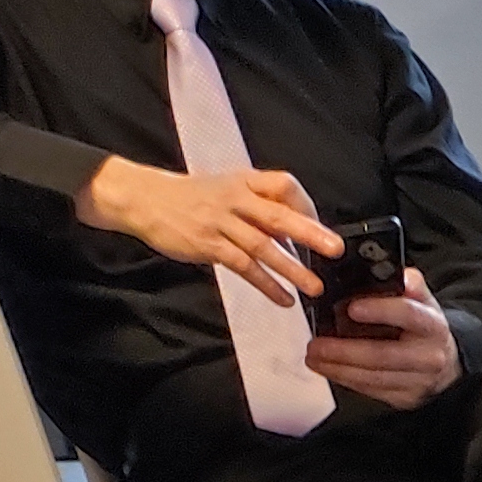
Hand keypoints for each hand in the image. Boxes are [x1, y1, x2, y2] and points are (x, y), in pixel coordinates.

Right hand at [73, 152, 335, 308]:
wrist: (146, 199)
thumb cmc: (193, 197)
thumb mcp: (228, 189)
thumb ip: (260, 207)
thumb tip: (295, 231)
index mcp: (244, 182)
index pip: (283, 185)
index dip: (305, 204)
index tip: (320, 224)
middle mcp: (235, 199)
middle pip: (278, 215)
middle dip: (309, 232)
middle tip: (335, 249)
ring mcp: (221, 222)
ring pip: (263, 246)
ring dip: (291, 268)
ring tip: (314, 287)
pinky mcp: (209, 245)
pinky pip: (243, 267)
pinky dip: (266, 284)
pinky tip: (283, 299)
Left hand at [304, 274, 457, 409]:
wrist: (445, 364)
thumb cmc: (425, 329)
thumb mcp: (424, 302)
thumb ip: (411, 285)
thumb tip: (403, 276)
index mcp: (432, 326)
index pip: (409, 315)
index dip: (381, 310)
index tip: (353, 308)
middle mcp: (428, 356)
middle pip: (383, 355)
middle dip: (345, 351)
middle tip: (317, 344)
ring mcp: (417, 381)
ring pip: (373, 378)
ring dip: (338, 368)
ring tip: (314, 357)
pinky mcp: (405, 398)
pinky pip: (372, 391)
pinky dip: (346, 379)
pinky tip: (329, 369)